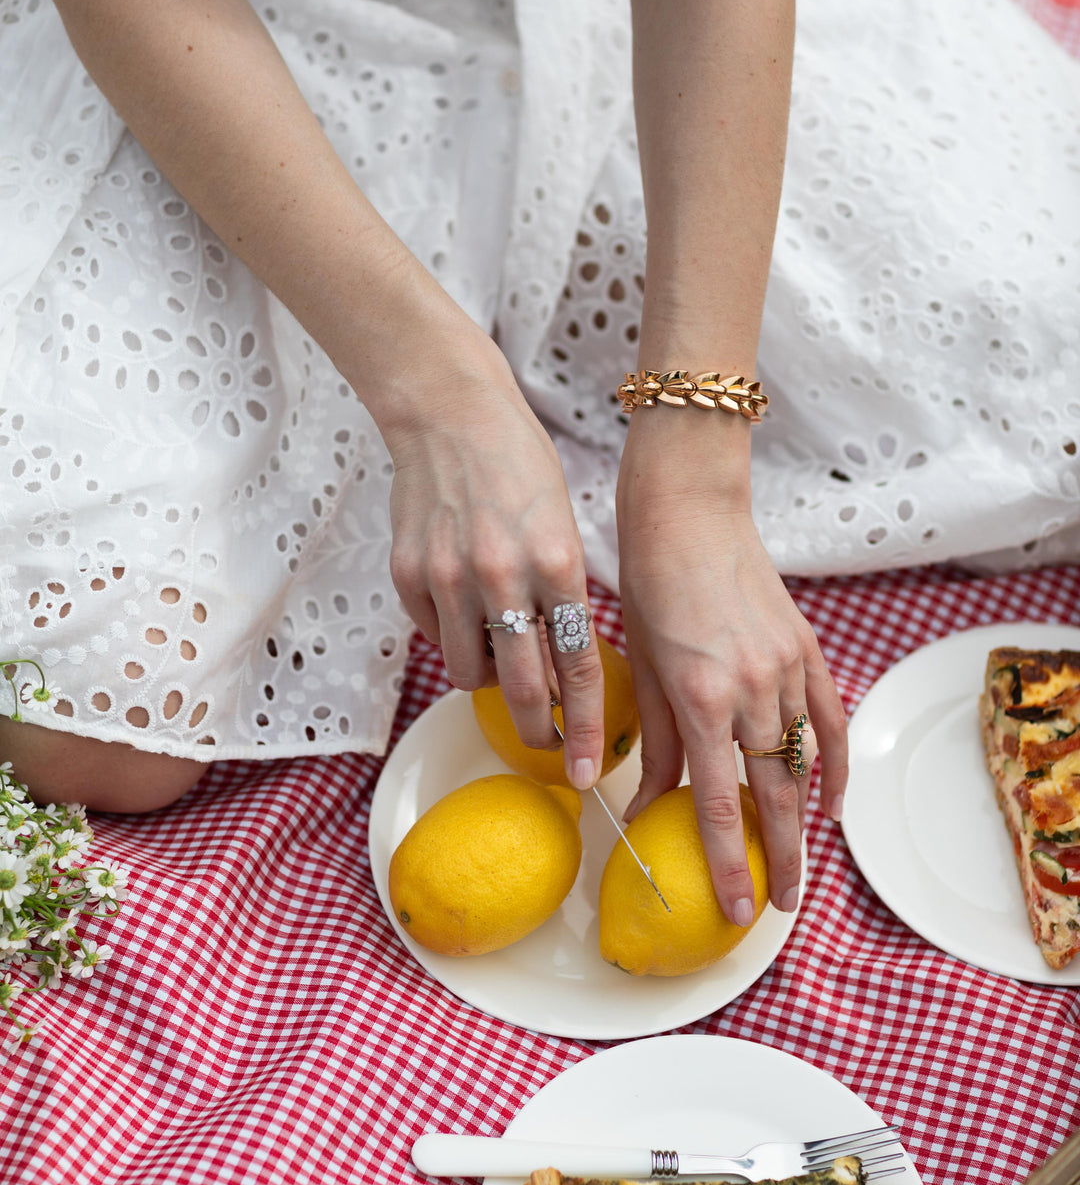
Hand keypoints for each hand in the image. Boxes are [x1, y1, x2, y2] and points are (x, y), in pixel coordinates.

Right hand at [384, 341, 605, 788]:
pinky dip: (453, 640)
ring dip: (491, 680)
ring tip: (502, 657)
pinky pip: (434, 637)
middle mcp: (504, 576)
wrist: (450, 414)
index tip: (590, 770)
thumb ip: (565, 596)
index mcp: (557, 563)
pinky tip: (465, 611)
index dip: (587, 728)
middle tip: (547, 744)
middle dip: (539, 730)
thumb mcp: (562, 528)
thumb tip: (564, 667)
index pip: (579, 667)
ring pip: (469, 673)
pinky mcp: (408, 575)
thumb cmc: (519, 468)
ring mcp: (449, 578)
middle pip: (523, 688)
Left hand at [616, 414, 846, 923]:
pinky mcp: (806, 651)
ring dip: (803, 822)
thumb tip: (641, 809)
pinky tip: (830, 806)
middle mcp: (751, 690)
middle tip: (778, 909)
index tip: (732, 909)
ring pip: (804, 765)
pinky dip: (833, 768)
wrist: (690, 511)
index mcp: (700, 697)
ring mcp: (787, 670)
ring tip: (797, 868)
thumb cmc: (649, 586)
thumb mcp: (640, 669)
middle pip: (774, 797)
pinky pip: (830, 722)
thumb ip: (652, 744)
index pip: (720, 803)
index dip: (727, 863)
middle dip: (778, 860)